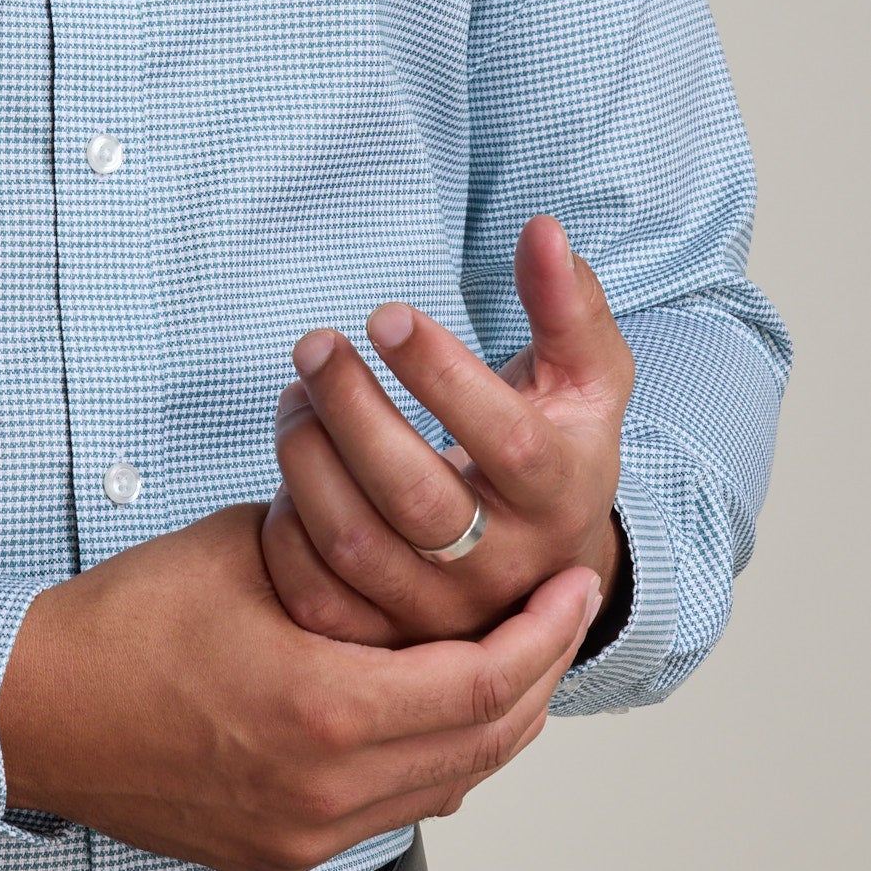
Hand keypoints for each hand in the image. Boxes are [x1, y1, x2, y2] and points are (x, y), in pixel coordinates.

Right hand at [0, 500, 601, 870]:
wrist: (37, 708)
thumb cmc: (126, 622)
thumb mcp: (248, 551)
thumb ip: (341, 555)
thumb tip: (402, 543)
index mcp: (327, 710)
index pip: (485, 683)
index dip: (546, 634)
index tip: (576, 586)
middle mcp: (330, 790)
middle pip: (486, 745)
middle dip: (539, 676)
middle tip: (561, 616)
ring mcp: (307, 833)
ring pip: (448, 786)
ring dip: (493, 723)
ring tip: (515, 657)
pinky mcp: (279, 853)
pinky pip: (393, 811)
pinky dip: (433, 759)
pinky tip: (432, 709)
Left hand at [261, 215, 632, 647]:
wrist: (545, 560)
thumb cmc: (556, 442)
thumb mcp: (585, 374)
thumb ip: (568, 303)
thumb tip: (543, 230)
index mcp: (563, 495)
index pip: (507, 441)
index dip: (443, 377)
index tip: (385, 314)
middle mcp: (506, 568)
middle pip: (417, 499)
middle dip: (353, 411)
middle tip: (314, 344)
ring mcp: (444, 616)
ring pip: (357, 546)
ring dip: (307, 457)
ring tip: (296, 391)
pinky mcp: (386, 640)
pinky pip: (316, 596)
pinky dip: (285, 530)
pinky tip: (289, 463)